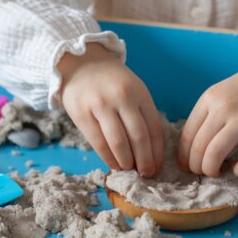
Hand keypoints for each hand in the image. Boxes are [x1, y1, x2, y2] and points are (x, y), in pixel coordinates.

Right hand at [58, 43, 163, 176]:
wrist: (80, 64)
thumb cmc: (111, 82)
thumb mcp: (133, 90)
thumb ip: (141, 115)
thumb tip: (149, 152)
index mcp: (139, 93)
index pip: (153, 128)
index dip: (156, 152)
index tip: (157, 167)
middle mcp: (121, 97)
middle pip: (138, 137)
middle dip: (144, 161)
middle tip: (145, 173)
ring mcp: (100, 105)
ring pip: (118, 142)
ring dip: (126, 162)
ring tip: (129, 169)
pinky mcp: (82, 113)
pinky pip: (98, 142)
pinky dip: (108, 158)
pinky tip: (113, 165)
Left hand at [178, 51, 237, 176]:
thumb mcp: (222, 93)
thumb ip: (207, 116)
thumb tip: (193, 151)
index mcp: (210, 98)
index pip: (187, 135)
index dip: (184, 156)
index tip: (186, 166)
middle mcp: (225, 107)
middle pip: (198, 147)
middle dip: (196, 167)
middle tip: (202, 172)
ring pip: (215, 154)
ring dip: (211, 170)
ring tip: (216, 172)